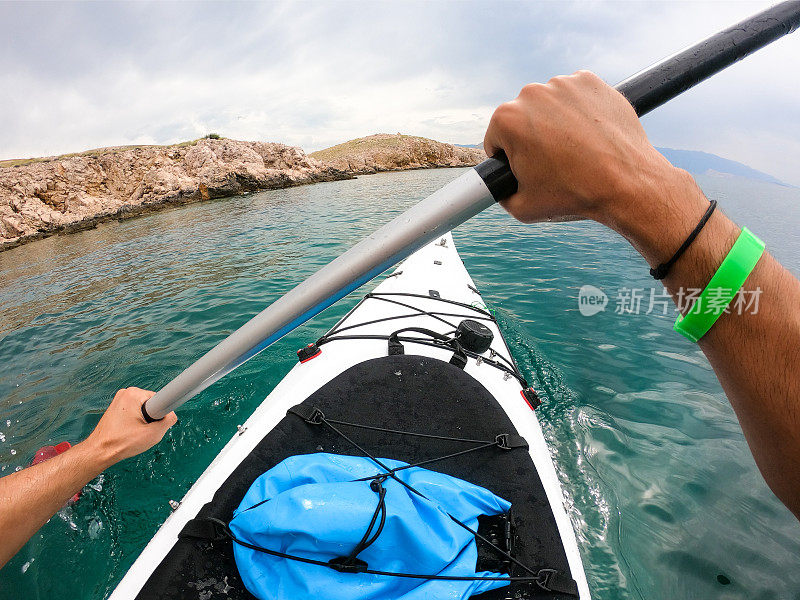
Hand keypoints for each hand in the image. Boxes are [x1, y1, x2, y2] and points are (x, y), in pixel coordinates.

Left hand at [85, 387, 177, 465]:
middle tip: (144, 430)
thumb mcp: (153, 434)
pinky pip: (135, 412)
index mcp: (133, 394)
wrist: (100, 452)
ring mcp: (119, 400)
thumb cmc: (120, 443)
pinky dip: (136, 422)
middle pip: (152, 404)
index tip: (155, 422)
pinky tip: (130, 432)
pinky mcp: (116, 408)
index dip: (162, 413)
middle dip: (152, 418)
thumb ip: (169, 421)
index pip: (160, 399)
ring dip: (144, 421)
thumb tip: (172, 415)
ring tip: (135, 432)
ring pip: (144, 409)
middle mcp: (125, 393)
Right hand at [483, 70, 682, 228]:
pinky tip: (588, 134)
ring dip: (555, 122)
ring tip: (575, 149)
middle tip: (554, 162)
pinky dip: (579, 111)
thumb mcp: (521, 207)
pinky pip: (575, 96)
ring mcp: (564, 83)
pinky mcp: (591, 81)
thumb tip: (499, 186)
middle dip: (532, 137)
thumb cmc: (573, 195)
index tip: (530, 169)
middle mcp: (531, 93)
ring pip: (549, 106)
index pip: (496, 140)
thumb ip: (500, 193)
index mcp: (506, 120)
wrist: (626, 183)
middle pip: (521, 119)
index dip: (510, 159)